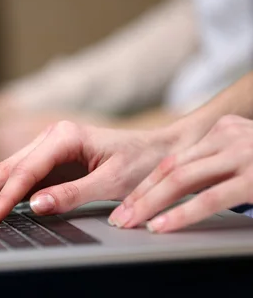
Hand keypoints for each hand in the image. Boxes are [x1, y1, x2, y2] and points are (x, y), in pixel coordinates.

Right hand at [0, 121, 177, 225]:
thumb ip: (72, 194)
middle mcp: (50, 137)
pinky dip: (1, 194)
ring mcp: (48, 148)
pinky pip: (20, 178)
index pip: (25, 171)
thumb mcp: (113, 181)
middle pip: (6, 167)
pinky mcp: (50, 161)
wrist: (162, 151)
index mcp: (64, 136)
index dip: (5, 198)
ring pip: (8, 171)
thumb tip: (34, 206)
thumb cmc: (143, 163)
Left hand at [109, 115, 252, 232]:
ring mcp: (241, 155)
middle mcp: (227, 137)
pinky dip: (180, 214)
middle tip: (118, 217)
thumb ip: (220, 165)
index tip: (126, 204)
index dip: (146, 184)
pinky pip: (209, 198)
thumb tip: (194, 184)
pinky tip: (160, 225)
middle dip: (139, 195)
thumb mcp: (246, 153)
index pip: (174, 160)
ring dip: (148, 204)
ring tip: (128, 222)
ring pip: (180, 180)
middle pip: (170, 168)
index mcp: (222, 132)